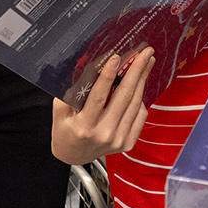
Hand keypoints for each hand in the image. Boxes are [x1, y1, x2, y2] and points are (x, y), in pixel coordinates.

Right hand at [52, 50, 154, 164]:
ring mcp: (118, 140)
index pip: (99, 97)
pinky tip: (140, 84)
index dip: (109, 75)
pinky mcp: (128, 143)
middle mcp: (104, 134)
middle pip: (124, 97)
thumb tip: (90, 66)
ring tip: (147, 61)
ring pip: (135, 104)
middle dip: (136, 71)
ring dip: (142, 80)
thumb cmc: (66, 129)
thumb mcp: (60, 110)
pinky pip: (140, 115)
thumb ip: (73, 91)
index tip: (117, 57)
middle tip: (145, 52)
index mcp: (84, 126)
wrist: (74, 154)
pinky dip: (141, 98)